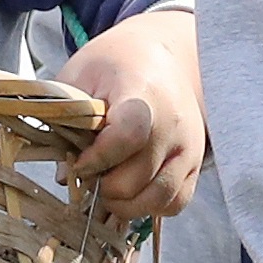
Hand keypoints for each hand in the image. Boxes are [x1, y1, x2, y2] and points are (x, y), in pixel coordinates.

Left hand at [54, 13, 207, 220]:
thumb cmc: (114, 65)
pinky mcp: (197, 163)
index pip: (127, 137)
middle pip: (137, 178)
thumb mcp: (79, 78)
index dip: (97, 159)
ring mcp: (190, 146)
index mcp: (143, 94)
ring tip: (107, 185)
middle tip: (90, 175)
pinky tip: (130, 190)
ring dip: (125, 203)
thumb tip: (65, 176)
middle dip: (104, 187)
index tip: (78, 163)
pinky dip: (149, 206)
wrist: (161, 56)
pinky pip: (176, 202)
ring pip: (158, 199)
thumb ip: (66, 123)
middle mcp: (174, 123)